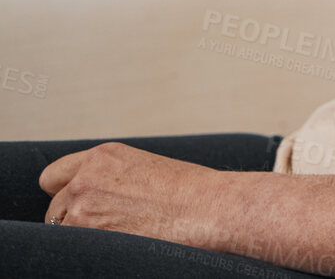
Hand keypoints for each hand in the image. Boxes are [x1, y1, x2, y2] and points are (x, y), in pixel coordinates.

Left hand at [40, 143, 221, 249]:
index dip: (65, 193)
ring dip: (83, 236)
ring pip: (62, 230)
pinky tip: (120, 244)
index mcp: (103, 156)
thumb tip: (99, 199)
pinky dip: (92, 250)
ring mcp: (83, 205)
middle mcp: (86, 177)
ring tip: (120, 235)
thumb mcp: (147, 169)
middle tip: (107, 226)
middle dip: (74, 218)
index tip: (80, 205)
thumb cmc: (192, 191)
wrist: (210, 206)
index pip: (54, 177)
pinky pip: (74, 248)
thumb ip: (113, 178)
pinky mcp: (87, 231)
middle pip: (54, 207)